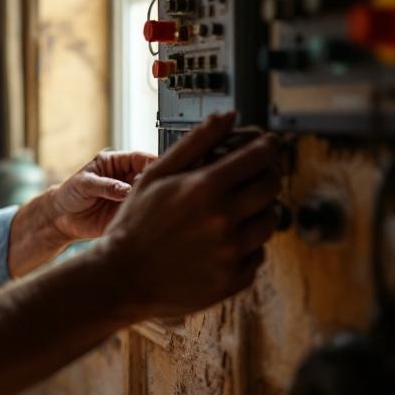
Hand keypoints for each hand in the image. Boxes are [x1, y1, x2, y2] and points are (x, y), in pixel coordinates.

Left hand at [47, 150, 156, 242]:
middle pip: (150, 176)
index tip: (163, 169)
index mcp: (116, 163)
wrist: (60, 217)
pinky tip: (146, 218)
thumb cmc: (70, 193)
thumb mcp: (84, 184)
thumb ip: (106, 186)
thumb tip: (127, 190)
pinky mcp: (126, 214)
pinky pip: (140, 213)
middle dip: (155, 182)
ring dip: (152, 200)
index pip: (141, 159)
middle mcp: (126, 179)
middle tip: (156, 191)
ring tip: (150, 205)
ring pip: (148, 195)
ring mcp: (128, 197)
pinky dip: (145, 215)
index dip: (154, 161)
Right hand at [99, 112, 282, 320]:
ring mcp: (231, 252)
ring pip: (269, 221)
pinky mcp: (233, 278)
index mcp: (205, 188)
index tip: (267, 145)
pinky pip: (258, 253)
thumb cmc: (134, 223)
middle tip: (254, 176)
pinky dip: (248, 244)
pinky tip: (225, 239)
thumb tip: (227, 116)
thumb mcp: (157, 174)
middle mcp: (223, 219)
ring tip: (236, 210)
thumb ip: (195, 142)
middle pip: (272, 187)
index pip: (259, 157)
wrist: (122, 276)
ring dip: (259, 210)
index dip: (268, 146)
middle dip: (268, 175)